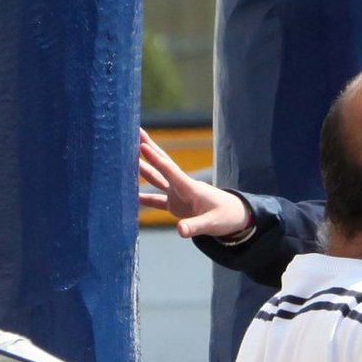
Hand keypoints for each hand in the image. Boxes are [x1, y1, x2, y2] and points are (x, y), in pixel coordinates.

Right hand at [137, 129, 251, 238]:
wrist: (236, 217)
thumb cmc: (227, 217)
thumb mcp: (213, 223)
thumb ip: (195, 226)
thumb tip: (180, 230)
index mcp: (190, 188)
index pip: (170, 171)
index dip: (155, 159)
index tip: (142, 145)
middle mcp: (181, 187)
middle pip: (162, 165)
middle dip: (149, 148)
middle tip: (134, 131)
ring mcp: (177, 194)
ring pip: (157, 177)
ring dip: (143, 166)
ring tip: (125, 154)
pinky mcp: (176, 204)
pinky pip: (156, 199)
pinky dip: (144, 196)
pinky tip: (130, 194)